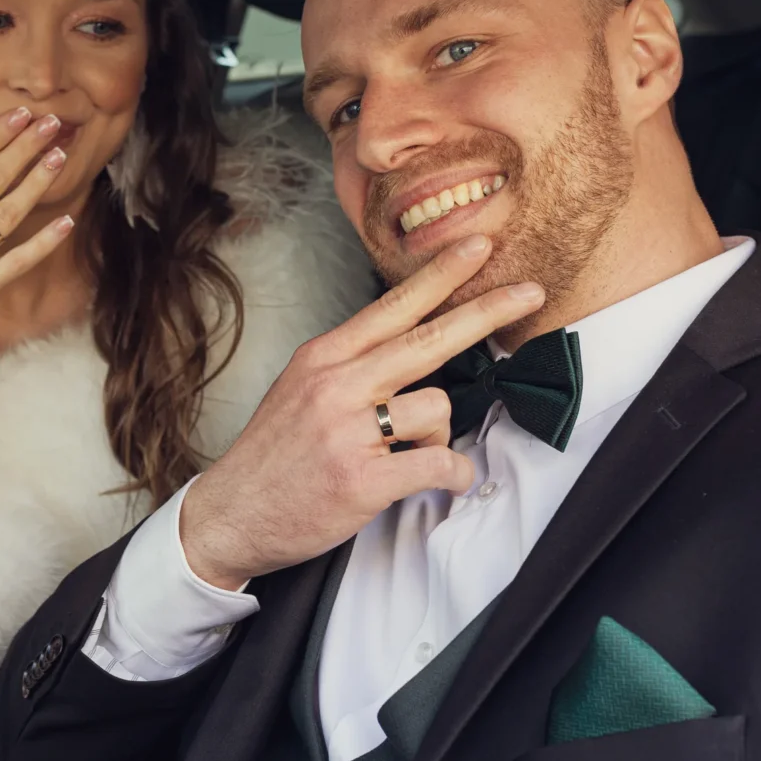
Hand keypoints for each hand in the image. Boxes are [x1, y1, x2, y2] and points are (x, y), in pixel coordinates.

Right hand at [179, 235, 543, 587]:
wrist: (229, 514)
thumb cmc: (272, 456)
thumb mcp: (299, 390)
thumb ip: (350, 366)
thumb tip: (408, 349)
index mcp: (323, 358)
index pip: (393, 305)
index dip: (442, 274)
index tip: (478, 246)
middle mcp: (336, 384)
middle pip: (428, 339)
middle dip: (487, 312)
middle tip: (531, 292)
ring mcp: (348, 430)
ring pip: (437, 407)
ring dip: (441, 435)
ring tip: (413, 455)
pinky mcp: (362, 478)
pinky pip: (437, 464)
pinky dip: (453, 475)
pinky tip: (446, 481)